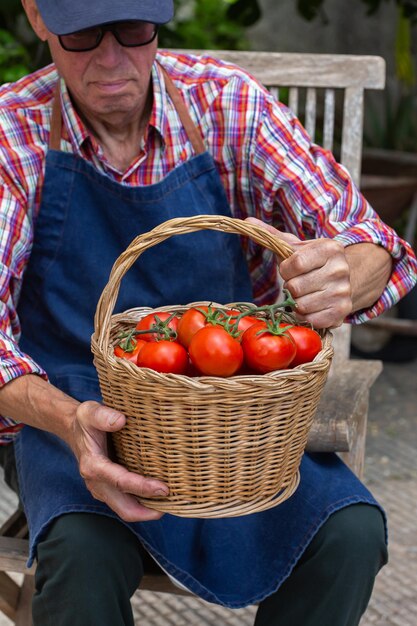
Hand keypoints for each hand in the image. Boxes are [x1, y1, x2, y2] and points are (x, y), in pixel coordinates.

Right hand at [71, 401, 168, 521]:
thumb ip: (103, 416)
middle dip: (148, 511)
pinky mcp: (109, 489)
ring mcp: (103, 489)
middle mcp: (97, 483)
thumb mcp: (90, 412)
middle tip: (172, 503)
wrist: (75, 429)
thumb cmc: (85, 420)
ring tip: (171, 503)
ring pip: (126, 509)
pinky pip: (126, 503)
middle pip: (125, 508)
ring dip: (147, 510)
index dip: (143, 488)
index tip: (164, 488)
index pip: (121, 482)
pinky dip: (142, 504)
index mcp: (93, 466)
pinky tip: (159, 497)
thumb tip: (121, 420)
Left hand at [246, 217, 352, 327]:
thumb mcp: (297, 247)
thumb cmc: (314, 262)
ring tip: (305, 294)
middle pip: (296, 287)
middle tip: (298, 283)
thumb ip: (273, 236)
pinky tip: (311, 306)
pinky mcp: (342, 312)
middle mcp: (340, 270)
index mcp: (330, 248)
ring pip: (301, 306)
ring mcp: (342, 292)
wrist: (346, 279)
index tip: (288, 269)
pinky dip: (305, 316)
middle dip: (290, 287)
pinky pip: (311, 320)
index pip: (295, 263)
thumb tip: (247, 222)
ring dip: (296, 303)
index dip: (285, 270)